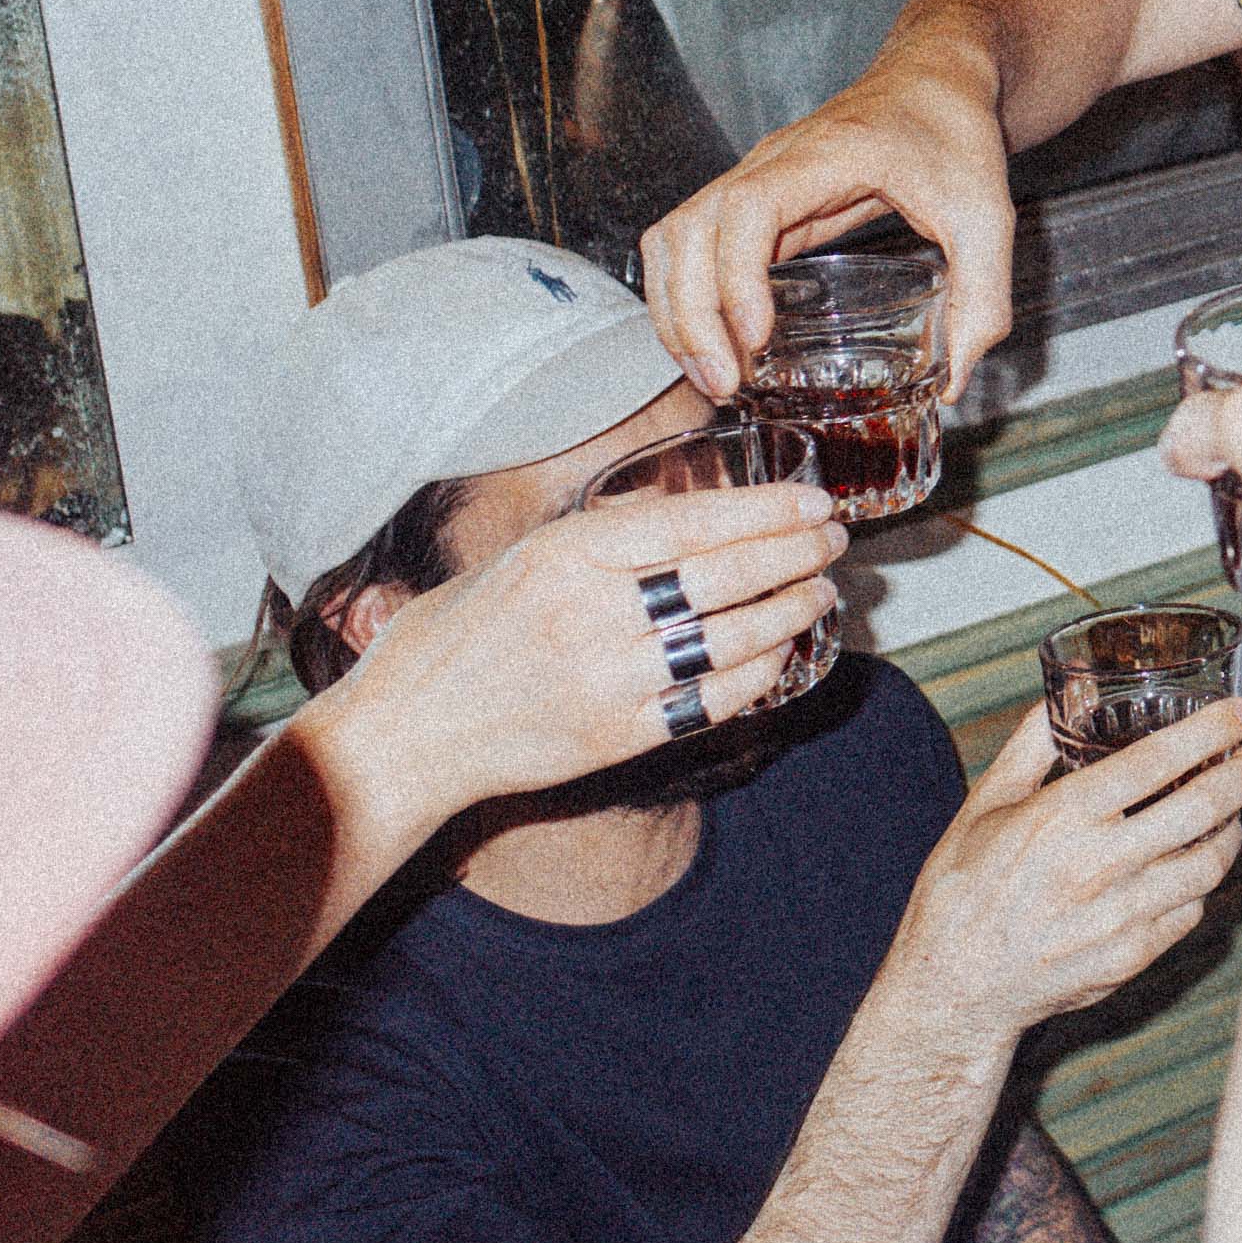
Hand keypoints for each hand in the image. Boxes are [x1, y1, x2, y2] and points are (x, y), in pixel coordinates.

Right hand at [318, 480, 850, 819]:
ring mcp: (609, 680)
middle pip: (724, 576)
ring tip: (821, 591)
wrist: (407, 736)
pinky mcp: (619, 738)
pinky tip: (783, 651)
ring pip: (731, 638)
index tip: (813, 504)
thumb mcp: (519, 560)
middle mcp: (592, 614)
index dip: (766, 512)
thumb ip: (599, 539)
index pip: (692, 522)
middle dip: (794, 554)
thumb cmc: (456, 637)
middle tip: (834, 540)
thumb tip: (685, 512)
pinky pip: (712, 701)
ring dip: (790, 612)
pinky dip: (759, 673)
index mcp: (566, 556)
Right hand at [645, 45, 1020, 397]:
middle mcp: (772, 162)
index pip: (750, 206)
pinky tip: (711, 342)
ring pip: (675, 236)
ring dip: (675, 309)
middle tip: (726, 383)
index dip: (739, 274)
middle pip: (691, 228)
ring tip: (710, 375)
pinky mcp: (753, 199)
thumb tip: (954, 383)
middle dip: (692, 313)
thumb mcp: (987, 214)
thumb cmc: (955, 132)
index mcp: (827, 155)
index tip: (757, 335)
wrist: (935, 78)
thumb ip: (983, 295)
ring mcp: (753, 177)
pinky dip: (683, 294)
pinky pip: (691, 243)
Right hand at [884, 693, 1241, 1046]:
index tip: (1241, 712)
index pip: (1157, 761)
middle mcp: (1098, 865)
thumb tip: (1070, 692)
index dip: (1210, 731)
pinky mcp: (1131, 957)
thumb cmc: (963, 889)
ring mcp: (1120, 917)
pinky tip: (1192, 866)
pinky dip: (1200, 884)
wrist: (952, 987)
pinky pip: (1189, 912)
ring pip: (1209, 865)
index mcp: (1062, 817)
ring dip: (1232, 830)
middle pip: (1202, 809)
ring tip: (1231, 812)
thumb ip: (1033, 743)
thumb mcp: (985, 804)